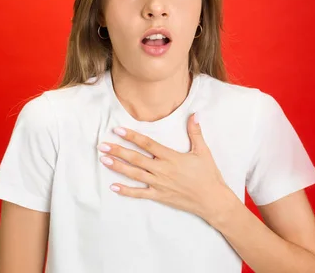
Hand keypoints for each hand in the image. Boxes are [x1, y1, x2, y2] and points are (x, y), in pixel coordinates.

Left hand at [97, 113, 235, 220]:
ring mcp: (159, 184)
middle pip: (136, 158)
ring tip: (104, 160)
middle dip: (118, 151)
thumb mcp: (203, 151)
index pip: (147, 144)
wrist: (212, 200)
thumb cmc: (208, 175)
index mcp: (171, 157)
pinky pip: (139, 193)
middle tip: (102, 145)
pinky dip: (126, 191)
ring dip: (118, 167)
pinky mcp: (159, 196)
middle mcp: (162, 170)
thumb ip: (195, 132)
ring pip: (134, 174)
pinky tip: (114, 187)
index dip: (132, 136)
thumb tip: (194, 114)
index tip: (118, 130)